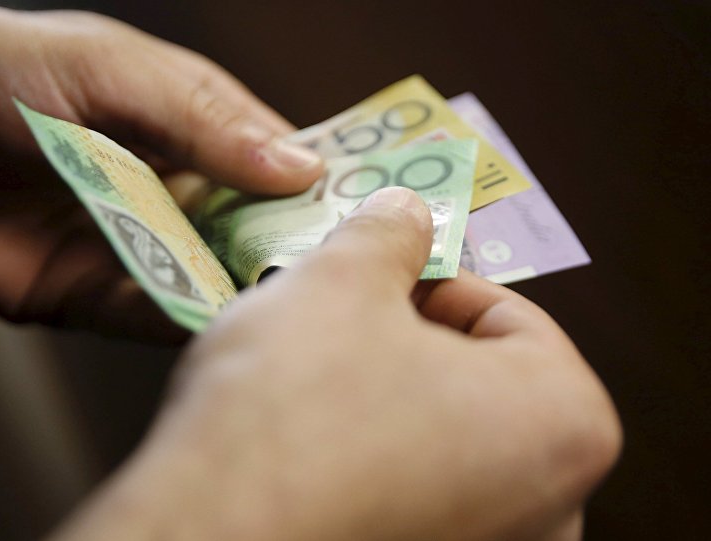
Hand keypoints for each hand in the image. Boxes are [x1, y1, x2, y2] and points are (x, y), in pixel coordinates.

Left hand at [0, 1, 322, 339]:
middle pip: (250, 226)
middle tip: (351, 280)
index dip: (322, 185)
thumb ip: (197, 115)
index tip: (379, 216)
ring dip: (245, 292)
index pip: (273, 157)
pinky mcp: (84, 293)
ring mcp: (128, 241)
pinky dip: (182, 321)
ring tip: (295, 310)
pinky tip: (218, 325)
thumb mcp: (104, 68)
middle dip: (292, 250)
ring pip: (207, 276)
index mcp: (180, 119)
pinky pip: (147, 313)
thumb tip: (296, 164)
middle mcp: (165, 183)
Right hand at [52, 187, 620, 540]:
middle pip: (477, 378)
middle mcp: (551, 504)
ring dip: (382, 394)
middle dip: (404, 338)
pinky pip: (409, 489)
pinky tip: (309, 441)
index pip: (506, 313)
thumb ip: (389, 234)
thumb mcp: (339, 283)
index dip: (426, 278)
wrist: (204, 535)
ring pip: (439, 436)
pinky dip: (369, 458)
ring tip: (312, 374)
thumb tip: (403, 217)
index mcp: (565, 422)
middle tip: (336, 314)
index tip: (371, 272)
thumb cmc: (287, 415)